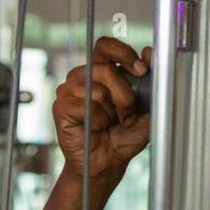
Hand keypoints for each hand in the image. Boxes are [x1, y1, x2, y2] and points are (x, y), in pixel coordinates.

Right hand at [52, 37, 152, 183]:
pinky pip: (86, 107)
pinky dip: (98, 121)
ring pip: (98, 91)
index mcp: (101, 69)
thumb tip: (148, 51)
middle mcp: (83, 76)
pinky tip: (96, 128)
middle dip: (125, 95)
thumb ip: (150, 78)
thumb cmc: (124, 135)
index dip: (124, 54)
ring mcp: (69, 90)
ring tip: (110, 122)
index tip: (141, 70)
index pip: (106, 46)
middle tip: (127, 113)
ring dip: (112, 112)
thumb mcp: (146, 106)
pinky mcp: (60, 107)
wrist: (108, 163)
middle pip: (106, 69)